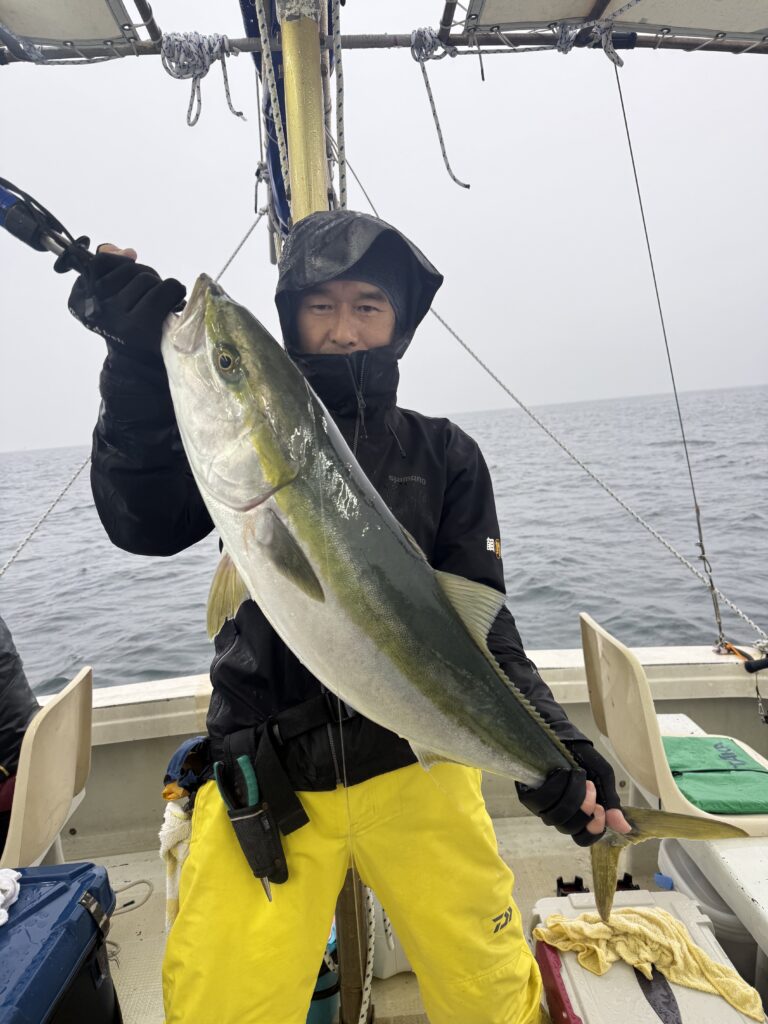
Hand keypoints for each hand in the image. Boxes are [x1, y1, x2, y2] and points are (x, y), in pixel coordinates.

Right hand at [68, 242, 185, 353]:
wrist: (138, 366)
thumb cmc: (127, 324)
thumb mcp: (112, 296)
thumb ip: (112, 267)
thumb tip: (128, 252)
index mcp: (80, 300)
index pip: (100, 262)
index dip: (120, 261)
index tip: (128, 274)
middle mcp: (95, 309)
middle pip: (130, 268)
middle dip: (145, 276)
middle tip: (147, 296)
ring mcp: (118, 318)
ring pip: (148, 278)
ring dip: (159, 287)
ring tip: (158, 305)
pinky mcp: (142, 326)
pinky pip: (166, 289)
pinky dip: (175, 292)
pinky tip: (173, 304)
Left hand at [516, 740, 631, 846]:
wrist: (563, 734)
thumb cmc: (582, 757)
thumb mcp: (603, 778)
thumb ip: (611, 803)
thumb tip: (625, 828)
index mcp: (579, 815)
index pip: (584, 838)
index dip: (593, 829)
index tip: (600, 810)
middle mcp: (559, 814)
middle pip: (570, 829)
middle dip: (583, 808)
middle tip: (590, 787)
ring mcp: (542, 806)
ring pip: (556, 816)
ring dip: (572, 795)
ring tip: (579, 776)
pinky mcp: (528, 794)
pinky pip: (540, 801)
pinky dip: (555, 787)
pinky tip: (562, 773)